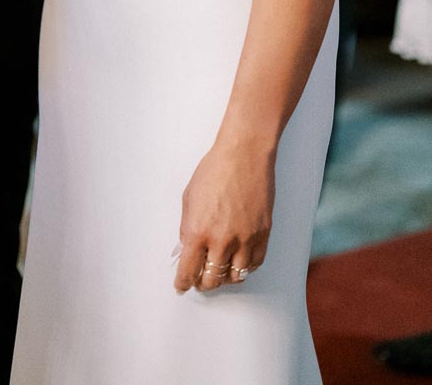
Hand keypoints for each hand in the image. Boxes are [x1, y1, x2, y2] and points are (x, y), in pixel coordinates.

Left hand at [173, 141, 274, 294]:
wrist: (244, 155)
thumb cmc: (214, 170)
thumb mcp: (189, 198)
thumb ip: (187, 226)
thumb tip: (186, 247)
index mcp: (197, 231)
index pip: (188, 271)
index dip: (183, 283)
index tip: (181, 286)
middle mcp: (221, 240)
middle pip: (211, 279)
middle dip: (203, 283)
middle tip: (199, 281)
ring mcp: (244, 240)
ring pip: (235, 277)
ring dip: (224, 278)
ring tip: (219, 272)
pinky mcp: (262, 235)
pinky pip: (254, 264)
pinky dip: (245, 268)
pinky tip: (238, 263)